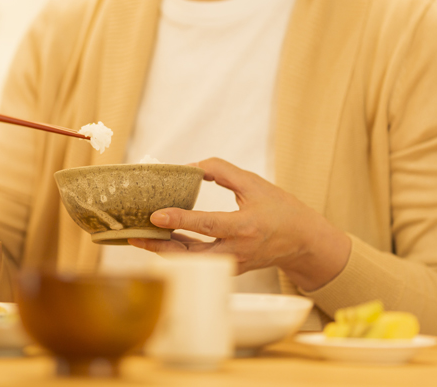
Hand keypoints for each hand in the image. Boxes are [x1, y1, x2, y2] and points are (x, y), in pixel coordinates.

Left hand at [128, 157, 350, 290]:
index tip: (155, 216)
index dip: (180, 220)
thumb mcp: (255, 184)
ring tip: (138, 239)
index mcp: (246, 227)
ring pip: (190, 262)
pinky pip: (197, 263)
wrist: (303, 242)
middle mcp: (237, 250)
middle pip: (191, 254)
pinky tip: (160, 242)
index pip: (207, 225)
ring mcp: (232, 264)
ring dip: (164, 251)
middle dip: (159, 246)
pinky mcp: (228, 269)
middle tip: (133, 236)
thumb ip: (223, 171)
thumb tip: (191, 166)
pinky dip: (177, 253)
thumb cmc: (280, 209)